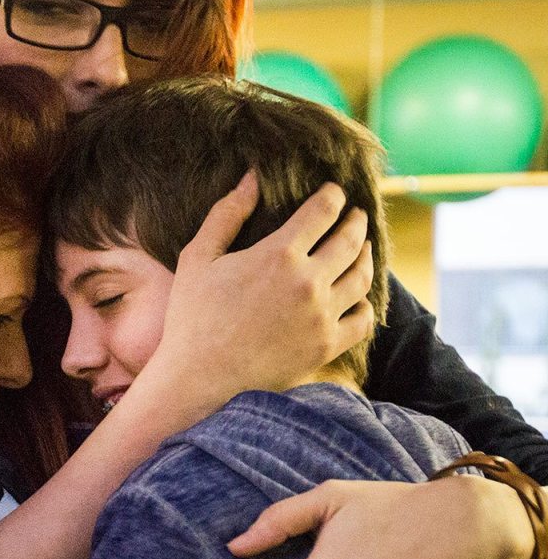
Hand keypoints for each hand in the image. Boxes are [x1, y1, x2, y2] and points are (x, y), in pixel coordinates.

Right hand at [146, 172, 373, 419]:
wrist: (199, 380)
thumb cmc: (192, 317)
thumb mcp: (198, 258)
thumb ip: (227, 214)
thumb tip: (252, 178)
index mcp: (279, 255)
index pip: (323, 210)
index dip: (332, 195)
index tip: (333, 191)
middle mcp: (309, 282)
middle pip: (351, 239)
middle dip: (356, 221)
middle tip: (355, 215)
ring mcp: (322, 317)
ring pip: (363, 276)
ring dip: (365, 256)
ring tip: (360, 249)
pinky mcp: (326, 347)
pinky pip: (363, 319)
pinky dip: (365, 303)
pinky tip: (356, 297)